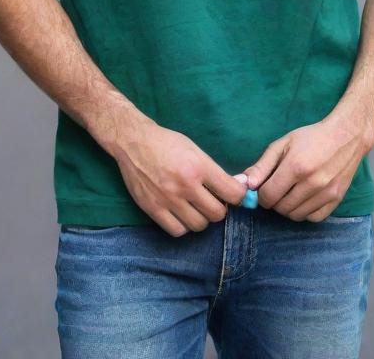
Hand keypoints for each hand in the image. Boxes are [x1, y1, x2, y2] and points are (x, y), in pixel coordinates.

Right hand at [111, 117, 248, 236]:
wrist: (134, 142)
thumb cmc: (167, 143)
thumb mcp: (195, 149)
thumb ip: (214, 170)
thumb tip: (238, 186)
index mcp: (198, 166)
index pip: (232, 192)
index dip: (239, 196)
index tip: (235, 195)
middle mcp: (185, 185)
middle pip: (217, 213)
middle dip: (220, 208)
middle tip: (213, 201)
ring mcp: (168, 199)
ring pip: (199, 225)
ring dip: (202, 219)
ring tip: (197, 208)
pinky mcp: (153, 209)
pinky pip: (177, 230)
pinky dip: (183, 226)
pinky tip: (182, 214)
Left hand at [243, 113, 372, 221]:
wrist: (347, 136)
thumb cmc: (311, 138)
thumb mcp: (283, 144)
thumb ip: (262, 165)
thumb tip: (245, 184)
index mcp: (295, 167)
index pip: (268, 196)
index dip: (262, 194)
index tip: (265, 187)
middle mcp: (311, 183)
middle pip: (281, 208)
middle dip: (274, 200)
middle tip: (279, 188)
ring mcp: (326, 193)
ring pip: (296, 215)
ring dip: (288, 207)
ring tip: (291, 192)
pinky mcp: (336, 200)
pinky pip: (313, 218)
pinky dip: (305, 212)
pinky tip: (305, 198)